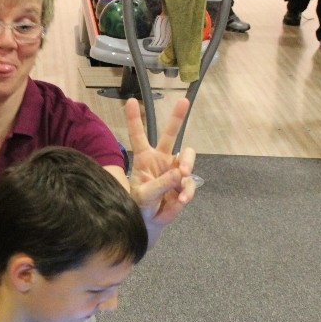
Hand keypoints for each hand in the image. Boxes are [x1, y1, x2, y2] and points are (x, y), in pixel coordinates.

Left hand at [125, 98, 195, 237]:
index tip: (130, 101)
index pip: (138, 136)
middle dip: (177, 117)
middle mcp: (160, 159)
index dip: (134, 119)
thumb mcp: (144, 195)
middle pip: (170, 134)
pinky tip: (181, 200)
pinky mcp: (184, 183)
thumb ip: (160, 184)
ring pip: (187, 156)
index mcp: (144, 158)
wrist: (149, 221)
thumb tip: (179, 172)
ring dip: (187, 163)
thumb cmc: (139, 205)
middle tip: (184, 100)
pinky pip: (190, 182)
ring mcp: (174, 169)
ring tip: (183, 175)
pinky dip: (187, 191)